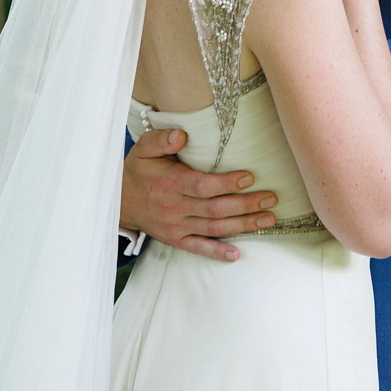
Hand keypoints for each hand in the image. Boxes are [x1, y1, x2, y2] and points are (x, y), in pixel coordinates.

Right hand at [120, 128, 279, 261]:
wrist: (119, 200)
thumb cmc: (139, 169)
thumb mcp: (144, 148)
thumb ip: (161, 140)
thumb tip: (182, 135)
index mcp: (170, 184)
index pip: (203, 186)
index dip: (227, 183)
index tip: (250, 177)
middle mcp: (175, 208)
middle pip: (215, 209)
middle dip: (246, 204)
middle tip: (271, 199)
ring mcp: (177, 226)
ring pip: (214, 228)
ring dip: (243, 225)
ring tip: (268, 219)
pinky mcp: (177, 239)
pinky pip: (198, 248)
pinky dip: (217, 252)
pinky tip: (237, 254)